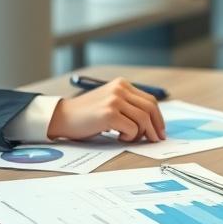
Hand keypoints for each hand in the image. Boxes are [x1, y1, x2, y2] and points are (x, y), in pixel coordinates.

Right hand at [47, 78, 165, 141]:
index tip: (160, 130)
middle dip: (156, 127)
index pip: (150, 100)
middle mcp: (120, 89)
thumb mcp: (110, 102)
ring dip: (142, 133)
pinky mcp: (109, 114)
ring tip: (131, 138)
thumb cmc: (87, 114)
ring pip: (143, 119)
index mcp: (122, 84)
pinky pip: (132, 129)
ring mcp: (114, 100)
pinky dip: (130, 137)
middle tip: (156, 139)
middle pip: (150, 108)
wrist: (62, 117)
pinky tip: (119, 137)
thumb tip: (152, 123)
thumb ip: (128, 106)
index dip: (158, 117)